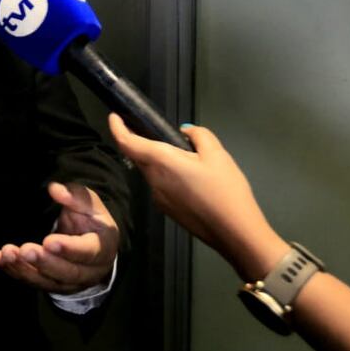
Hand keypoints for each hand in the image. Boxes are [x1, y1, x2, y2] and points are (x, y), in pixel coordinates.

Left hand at [0, 182, 118, 293]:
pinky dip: (16, 271)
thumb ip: (76, 196)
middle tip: (25, 249)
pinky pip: (33, 282)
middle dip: (44, 262)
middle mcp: (89, 271)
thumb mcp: (91, 205)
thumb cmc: (91, 221)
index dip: (69, 248)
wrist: (92, 245)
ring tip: (8, 253)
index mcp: (103, 248)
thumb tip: (55, 190)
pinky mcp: (52, 285)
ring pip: (48, 281)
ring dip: (25, 269)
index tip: (49, 241)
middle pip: (67, 272)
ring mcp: (70, 283)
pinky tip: (1, 259)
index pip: (88, 252)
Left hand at [109, 114, 286, 280]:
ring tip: (186, 158)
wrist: (235, 232)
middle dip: (141, 143)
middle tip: (155, 131)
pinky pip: (160, 187)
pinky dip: (167, 176)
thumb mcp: (217, 154)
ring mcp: (159, 199)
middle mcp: (153, 181)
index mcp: (161, 162)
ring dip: (158, 162)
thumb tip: (185, 132)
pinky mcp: (168, 211)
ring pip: (151, 173)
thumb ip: (199, 135)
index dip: (117, 128)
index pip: (127, 143)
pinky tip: (190, 179)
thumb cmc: (225, 190)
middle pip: (139, 158)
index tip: (114, 117)